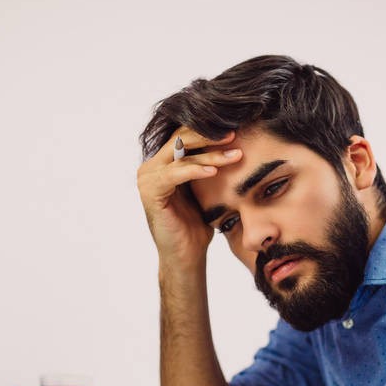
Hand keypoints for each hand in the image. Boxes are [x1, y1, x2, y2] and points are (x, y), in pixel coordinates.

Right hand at [136, 128, 241, 267]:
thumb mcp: (205, 188)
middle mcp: (151, 167)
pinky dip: (195, 170)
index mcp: (163, 163)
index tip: (237, 131)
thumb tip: (233, 141)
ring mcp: (148, 178)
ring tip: (235, 155)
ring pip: (181, 156)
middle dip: (210, 136)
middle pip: (180, 138)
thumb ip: (208, 165)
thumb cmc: (198, 224)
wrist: (187, 254)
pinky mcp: (150, 192)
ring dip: (210, 154)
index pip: (185, 136)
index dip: (209, 130)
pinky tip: (214, 171)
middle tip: (235, 135)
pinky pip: (175, 174)